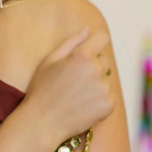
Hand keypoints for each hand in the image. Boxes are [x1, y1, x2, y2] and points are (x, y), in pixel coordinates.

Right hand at [24, 27, 114, 147]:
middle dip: (93, 66)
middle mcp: (97, 70)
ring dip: (96, 83)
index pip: (102, 38)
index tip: (88, 50)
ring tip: (76, 95)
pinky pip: (108, 96)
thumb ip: (71, 42)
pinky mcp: (109, 105)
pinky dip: (99, 99)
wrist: (43, 122)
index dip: (95, 43)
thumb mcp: (49, 60)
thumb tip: (88, 30)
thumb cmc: (42, 89)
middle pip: (104, 61)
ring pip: (105, 79)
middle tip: (74, 80)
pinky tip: (82, 105)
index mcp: (82, 56)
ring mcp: (104, 89)